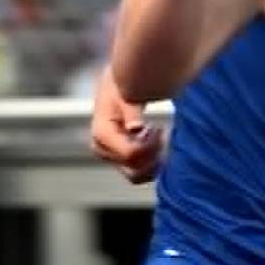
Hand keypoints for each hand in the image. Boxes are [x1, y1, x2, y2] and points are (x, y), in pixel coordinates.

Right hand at [91, 65, 162, 183]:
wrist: (116, 88)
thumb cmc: (122, 89)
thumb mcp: (127, 95)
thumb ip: (131, 112)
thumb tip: (135, 128)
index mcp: (101, 134)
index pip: (131, 153)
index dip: (151, 146)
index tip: (160, 128)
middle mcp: (102, 149)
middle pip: (133, 169)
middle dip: (153, 156)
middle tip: (163, 133)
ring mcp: (109, 157)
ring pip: (137, 175)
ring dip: (153, 162)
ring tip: (159, 138)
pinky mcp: (117, 160)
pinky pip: (138, 173)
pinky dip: (151, 163)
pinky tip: (156, 143)